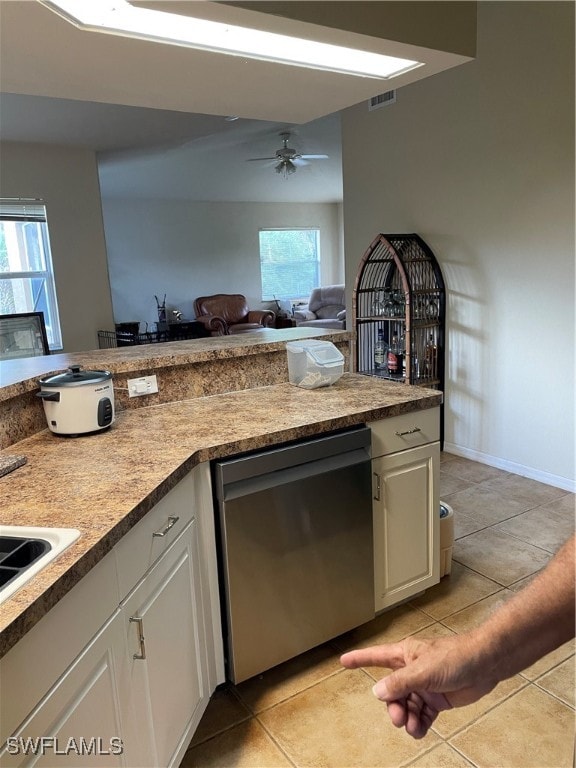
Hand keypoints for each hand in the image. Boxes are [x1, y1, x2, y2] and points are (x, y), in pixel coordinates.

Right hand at [340, 633, 497, 738]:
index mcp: (405, 655)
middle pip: (392, 691)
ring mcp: (425, 685)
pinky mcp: (438, 698)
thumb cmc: (456, 657)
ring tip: (412, 727)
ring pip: (407, 705)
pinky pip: (422, 714)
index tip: (344, 660)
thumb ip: (400, 683)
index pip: (377, 656)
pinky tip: (418, 730)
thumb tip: (378, 692)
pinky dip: (419, 723)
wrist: (485, 665)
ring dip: (406, 717)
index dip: (360, 658)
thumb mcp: (424, 671)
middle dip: (392, 706)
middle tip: (397, 718)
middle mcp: (412, 670)